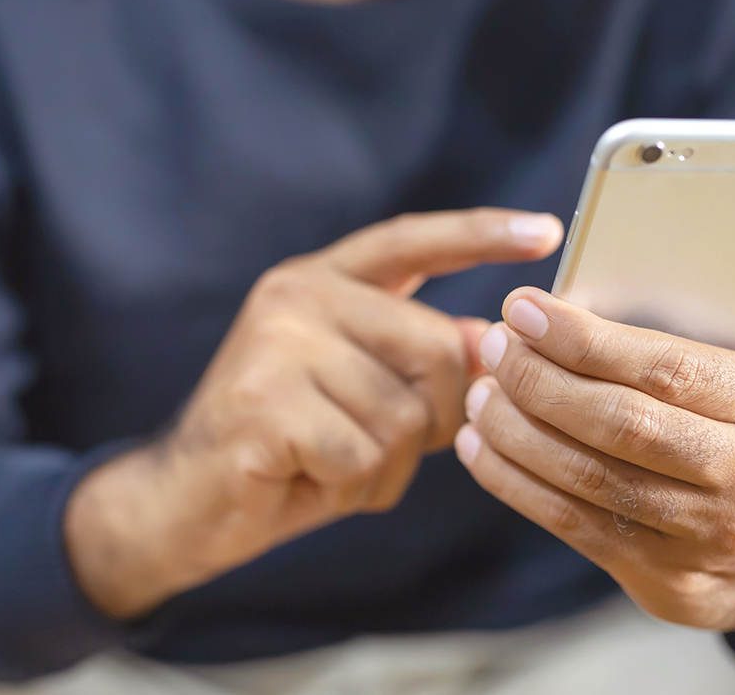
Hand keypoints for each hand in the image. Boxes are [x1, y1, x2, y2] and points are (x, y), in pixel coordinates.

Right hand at [66, 209, 563, 617]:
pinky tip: (310, 481)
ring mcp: (276, 344)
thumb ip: (418, 362)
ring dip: (386, 464)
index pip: (409, 242)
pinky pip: (363, 454)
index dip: (479, 235)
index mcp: (320, 283)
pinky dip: (354, 487)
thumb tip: (491, 343)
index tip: (547, 232)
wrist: (187, 502)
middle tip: (385, 447)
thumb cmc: (288, 449)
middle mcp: (297, 297)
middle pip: (434, 348)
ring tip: (333, 466)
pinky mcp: (263, 401)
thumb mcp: (362, 395)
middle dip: (437, 417)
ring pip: (403, 413)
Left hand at [457, 287, 734, 650]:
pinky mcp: (668, 581)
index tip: (521, 310)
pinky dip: (512, 481)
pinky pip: (571, 523)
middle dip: (539, 381)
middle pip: (620, 423)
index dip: (583, 339)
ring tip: (482, 396)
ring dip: (514, 430)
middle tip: (495, 350)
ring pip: (586, 477)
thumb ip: (665, 349)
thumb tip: (554, 316)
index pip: (666, 367)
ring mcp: (713, 538)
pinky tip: (481, 446)